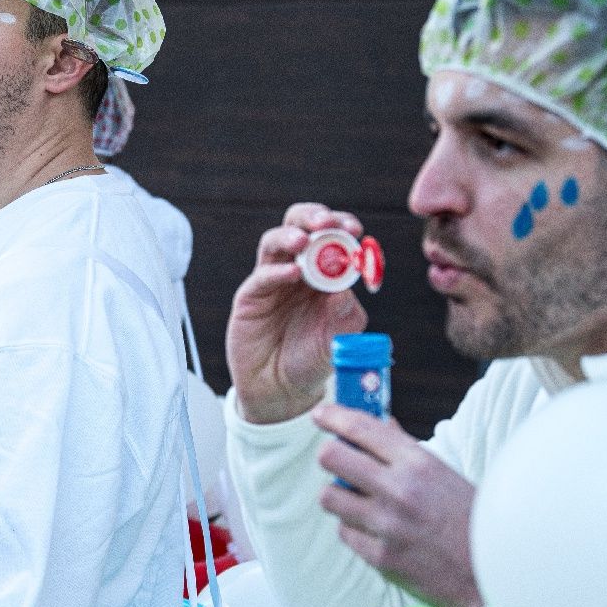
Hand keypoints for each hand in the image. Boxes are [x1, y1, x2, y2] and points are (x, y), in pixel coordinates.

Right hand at [225, 202, 367, 424]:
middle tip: (326, 223)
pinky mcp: (251, 298)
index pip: (332, 236)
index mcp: (325, 273)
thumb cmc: (313, 359)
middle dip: (313, 217)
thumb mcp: (340, 340)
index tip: (355, 229)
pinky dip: (276, 272)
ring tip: (304, 241)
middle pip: (299, 226)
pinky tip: (292, 274)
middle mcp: (298, 270)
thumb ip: (347, 315)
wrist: (281, 388)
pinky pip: (261, 277)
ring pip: (275, 243)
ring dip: (291, 236)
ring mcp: (272, 281)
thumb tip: (346, 287)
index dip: (342, 227)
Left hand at [313, 403, 483, 606]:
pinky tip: (377, 531)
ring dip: (340, 496)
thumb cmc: (471, 521)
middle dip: (330, 455)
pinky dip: (354, 529)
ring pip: (330, 496)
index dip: (335, 416)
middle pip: (331, 457)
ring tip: (363, 501)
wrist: (491, 576)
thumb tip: (377, 422)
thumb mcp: (445, 475)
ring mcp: (386, 526)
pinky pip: (345, 532)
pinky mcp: (379, 557)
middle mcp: (399, 491)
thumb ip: (405, 451)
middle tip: (338, 461)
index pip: (364, 428)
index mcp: (420, 464)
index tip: (321, 414)